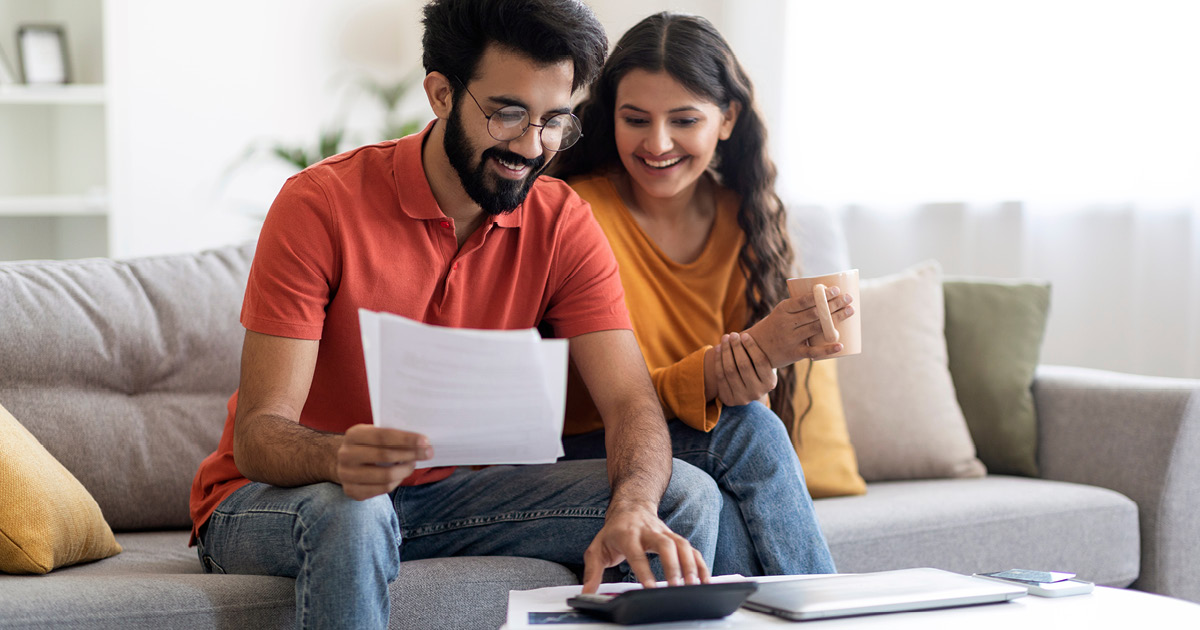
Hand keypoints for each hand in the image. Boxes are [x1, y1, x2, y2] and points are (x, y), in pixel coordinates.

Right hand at [336, 424, 432, 499]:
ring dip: (405, 470)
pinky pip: (382, 489)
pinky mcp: (352, 491)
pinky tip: (401, 474)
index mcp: (353, 435)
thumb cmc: (368, 445)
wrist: (344, 462)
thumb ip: (392, 435)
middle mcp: (346, 455)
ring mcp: (346, 475)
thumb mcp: (374, 433)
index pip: (383, 436)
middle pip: (385, 456)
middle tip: (428, 453)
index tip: (426, 441)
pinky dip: (397, 482)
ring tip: (413, 464)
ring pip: (386, 476)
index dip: (406, 439)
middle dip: (411, 454)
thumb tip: (422, 441)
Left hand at [581, 502, 710, 592]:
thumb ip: (592, 572)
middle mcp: (649, 532)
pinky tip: (705, 581)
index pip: (636, 553)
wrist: (631, 506)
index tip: (650, 588)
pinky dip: (700, 565)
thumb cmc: (614, 531)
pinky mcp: (676, 538)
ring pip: (682, 544)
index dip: (644, 570)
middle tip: (676, 586)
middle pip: (665, 545)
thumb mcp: (597, 549)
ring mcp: (665, 534)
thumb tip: (586, 593)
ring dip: (690, 565)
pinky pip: (692, 550)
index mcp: (627, 534)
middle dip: (673, 565)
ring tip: (694, 585)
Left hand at [713, 332, 777, 405]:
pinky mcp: (729, 399)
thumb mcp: (766, 362)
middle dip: (736, 347)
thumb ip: (765, 350)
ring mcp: (742, 398)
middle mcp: (757, 392)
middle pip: (744, 365)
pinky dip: (718, 360)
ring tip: (725, 338)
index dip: (751, 346)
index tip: (744, 335)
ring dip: (726, 351)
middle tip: (733, 334)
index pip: (760, 361)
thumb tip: (767, 329)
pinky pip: (720, 376)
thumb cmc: (758, 368)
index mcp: (770, 383)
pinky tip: (718, 348)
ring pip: (730, 370)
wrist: (747, 390)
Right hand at [744, 288, 853, 367]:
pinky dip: (827, 348)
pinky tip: (840, 345)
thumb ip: (799, 307)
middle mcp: (786, 323)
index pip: (805, 300)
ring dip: (836, 319)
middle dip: (834, 304)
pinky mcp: (794, 353)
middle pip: (814, 313)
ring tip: (850, 311)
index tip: (836, 289)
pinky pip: (813, 351)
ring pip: (817, 328)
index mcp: (783, 309)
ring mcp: (791, 339)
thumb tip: (827, 296)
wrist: (756, 348)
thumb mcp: (781, 313)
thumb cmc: (775, 327)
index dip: (821, 295)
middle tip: (849, 298)